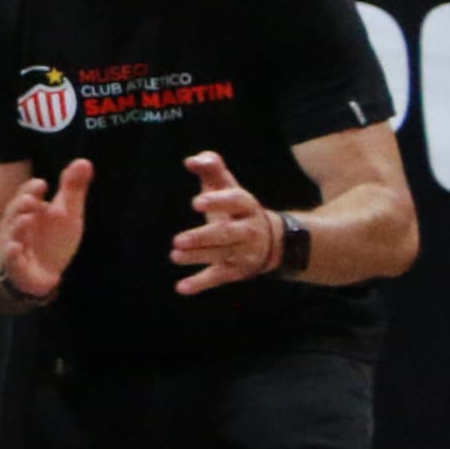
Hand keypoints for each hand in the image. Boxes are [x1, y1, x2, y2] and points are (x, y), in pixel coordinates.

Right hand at [0, 157, 92, 299]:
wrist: (44, 273)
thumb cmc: (52, 239)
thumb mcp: (67, 213)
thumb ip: (73, 188)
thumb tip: (85, 161)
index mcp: (29, 210)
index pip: (27, 195)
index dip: (32, 190)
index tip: (43, 184)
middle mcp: (17, 225)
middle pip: (15, 212)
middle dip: (21, 206)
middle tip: (31, 200)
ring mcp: (15, 245)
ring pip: (12, 234)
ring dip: (17, 227)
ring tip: (26, 219)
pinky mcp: (16, 267)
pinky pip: (11, 260)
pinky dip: (11, 254)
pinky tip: (15, 248)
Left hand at [170, 151, 286, 294]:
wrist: (274, 240)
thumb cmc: (237, 207)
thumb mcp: (228, 186)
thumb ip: (212, 168)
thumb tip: (191, 160)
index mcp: (247, 206)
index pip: (235, 201)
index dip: (217, 201)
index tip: (196, 201)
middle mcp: (248, 230)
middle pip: (227, 233)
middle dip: (204, 237)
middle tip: (178, 240)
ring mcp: (243, 252)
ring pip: (221, 255)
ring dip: (198, 256)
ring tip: (175, 255)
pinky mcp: (236, 271)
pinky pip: (218, 277)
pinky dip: (201, 284)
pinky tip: (181, 288)